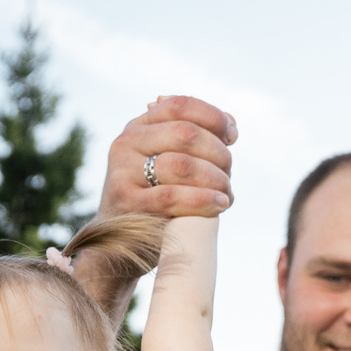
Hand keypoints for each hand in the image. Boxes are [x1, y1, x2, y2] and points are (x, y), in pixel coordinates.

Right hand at [97, 95, 237, 222]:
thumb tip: (231, 123)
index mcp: (139, 127)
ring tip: (227, 193)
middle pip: (185, 133)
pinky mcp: (126, 203)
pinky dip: (202, 199)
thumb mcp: (167, 162)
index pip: (180, 106)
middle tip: (229, 173)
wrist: (117, 244)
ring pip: (181, 164)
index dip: (212, 116)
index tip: (233, 136)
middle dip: (217, 152)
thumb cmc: (154, 199)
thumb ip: (195, 140)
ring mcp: (122, 172)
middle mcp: (126, 143)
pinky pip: (172, 196)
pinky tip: (220, 204)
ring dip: (214, 178)